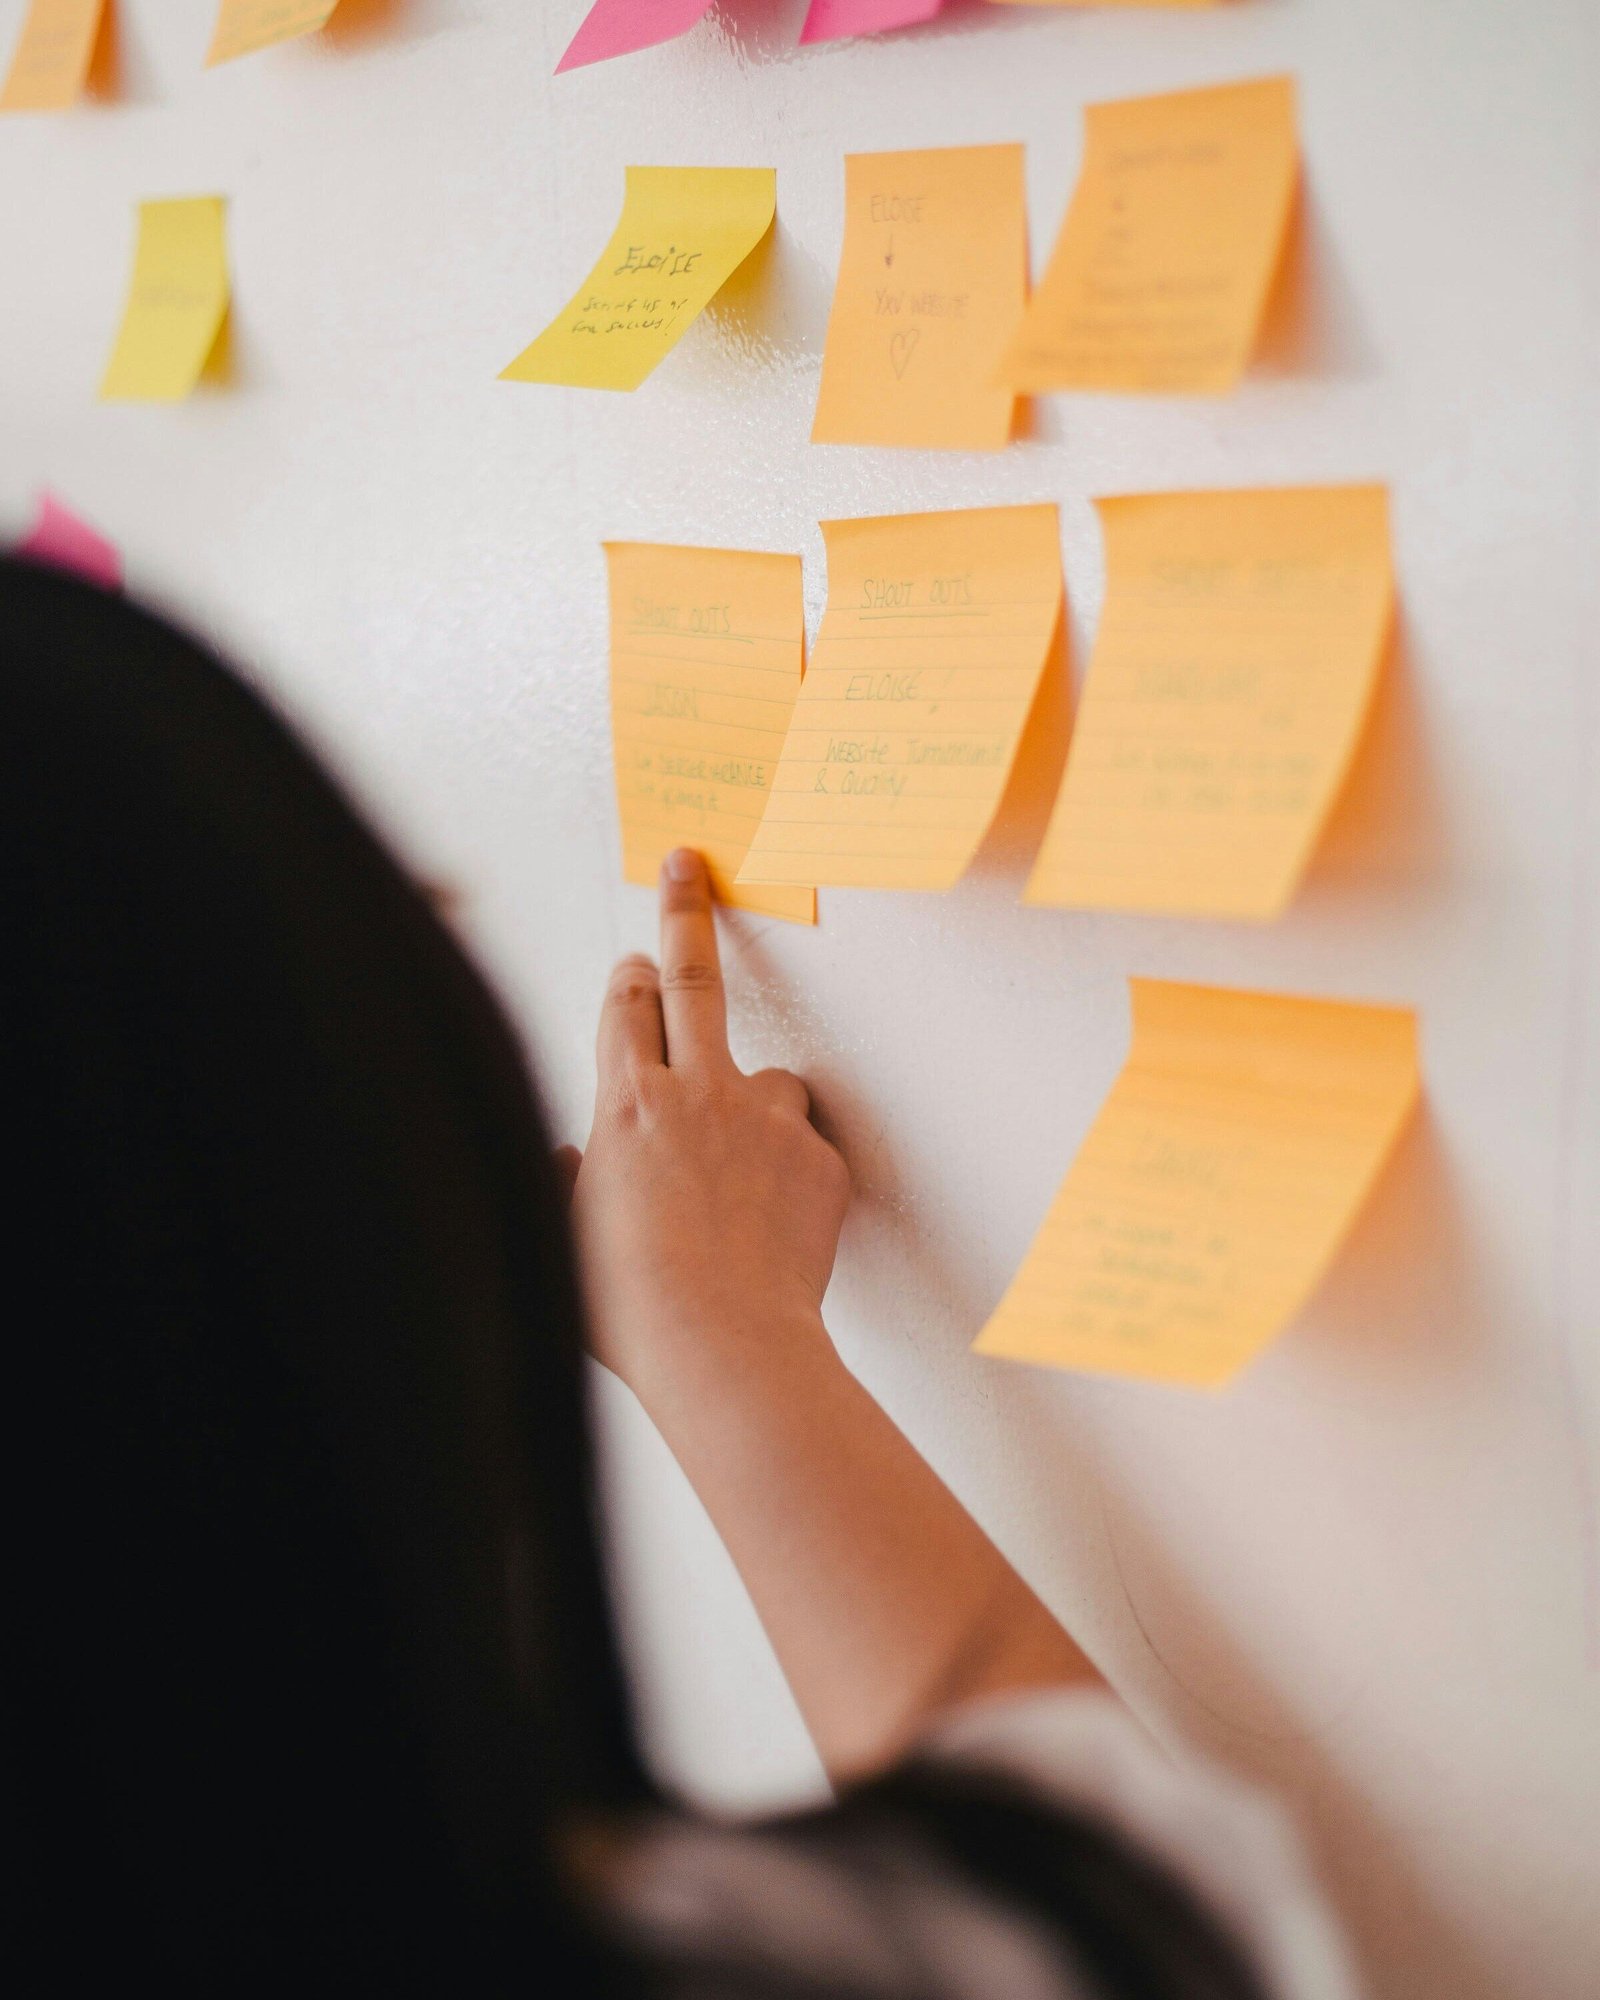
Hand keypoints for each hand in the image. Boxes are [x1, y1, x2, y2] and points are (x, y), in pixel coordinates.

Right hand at [570, 850, 850, 1413]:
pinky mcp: (819, 1158)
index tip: (632, 959)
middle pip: (691, 979)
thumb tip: (572, 1158)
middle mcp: (697, 1094)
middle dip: (686, 914)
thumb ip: (568, 1182)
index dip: (626, 978)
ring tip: (745, 1169)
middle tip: (691, 865)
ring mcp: (766, 1120)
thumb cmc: (632, 1309)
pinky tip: (775, 1225)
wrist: (723, 1347)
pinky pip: (805, 1148)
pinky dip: (792, 1172)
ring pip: (769, 1078)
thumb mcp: (564, 1238)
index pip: (622, 1009)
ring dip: (756, 1101)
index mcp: (626, 1106)